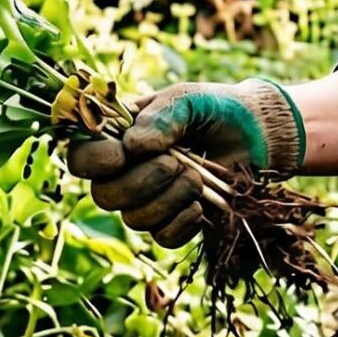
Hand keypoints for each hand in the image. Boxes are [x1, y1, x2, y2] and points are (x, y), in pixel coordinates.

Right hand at [66, 79, 303, 247]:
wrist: (257, 136)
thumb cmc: (216, 110)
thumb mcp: (189, 98)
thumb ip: (162, 115)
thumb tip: (133, 146)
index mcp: (118, 137)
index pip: (79, 157)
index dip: (94, 162)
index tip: (123, 154)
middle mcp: (125, 173)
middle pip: (103, 197)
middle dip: (143, 181)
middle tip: (177, 161)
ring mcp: (147, 201)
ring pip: (133, 219)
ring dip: (169, 198)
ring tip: (196, 176)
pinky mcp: (173, 223)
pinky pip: (162, 238)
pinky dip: (182, 222)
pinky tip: (200, 204)